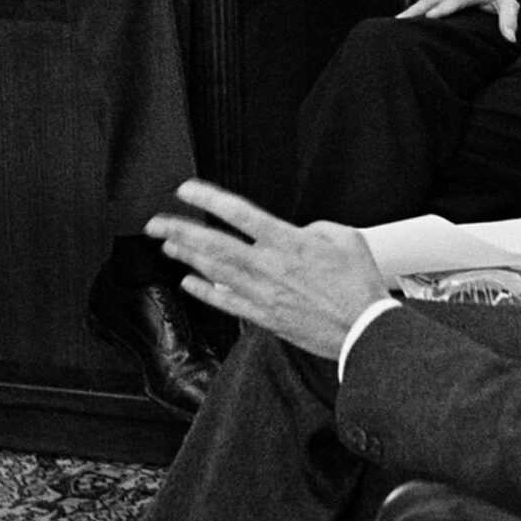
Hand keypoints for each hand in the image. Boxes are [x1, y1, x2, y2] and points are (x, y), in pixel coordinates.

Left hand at [148, 178, 392, 359]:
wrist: (363, 330)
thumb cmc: (359, 286)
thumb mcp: (346, 239)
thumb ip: (315, 229)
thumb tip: (298, 232)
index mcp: (289, 242)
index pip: (240, 213)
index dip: (209, 199)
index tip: (187, 190)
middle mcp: (270, 267)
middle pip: (214, 244)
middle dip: (181, 231)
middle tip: (156, 223)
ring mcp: (263, 294)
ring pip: (215, 272)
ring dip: (187, 257)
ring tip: (168, 246)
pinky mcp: (265, 317)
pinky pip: (226, 302)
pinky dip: (204, 292)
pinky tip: (189, 283)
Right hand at [396, 0, 519, 42]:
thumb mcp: (507, 0)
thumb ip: (509, 18)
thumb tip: (510, 39)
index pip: (455, 0)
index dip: (443, 8)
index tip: (431, 15)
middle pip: (430, 2)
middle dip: (416, 12)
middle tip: (402, 24)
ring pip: (420, 5)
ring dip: (407, 15)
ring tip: (393, 28)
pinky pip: (417, 8)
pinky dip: (406, 16)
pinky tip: (395, 28)